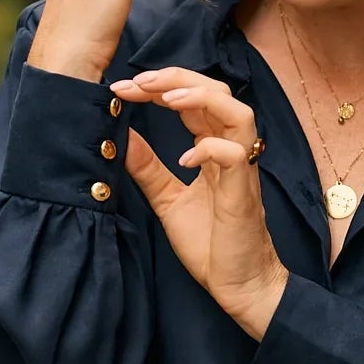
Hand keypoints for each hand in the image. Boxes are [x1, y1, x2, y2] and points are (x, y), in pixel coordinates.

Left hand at [109, 66, 288, 338]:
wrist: (238, 284)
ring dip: (201, 98)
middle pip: (217, 91)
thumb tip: (119, 136)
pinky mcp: (244, 193)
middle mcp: (232, 151)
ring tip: (165, 98)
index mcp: (214, 149)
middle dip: (176, 78)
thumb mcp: (167, 199)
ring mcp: (242, 171)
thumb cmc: (211, 244)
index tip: (123, 88)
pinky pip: (237, 156)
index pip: (192, 101)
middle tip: (137, 81)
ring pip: (238, 113)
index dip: (160, 87)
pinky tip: (184, 158)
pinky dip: (210, 149)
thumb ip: (147, 167)